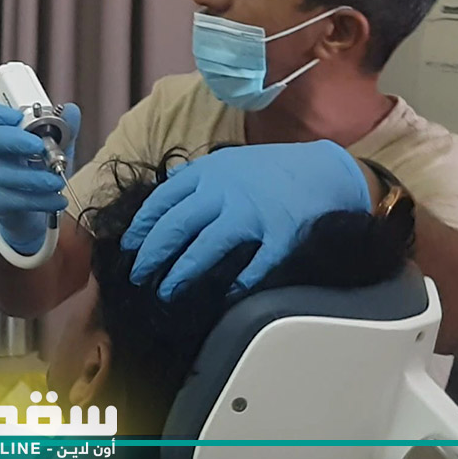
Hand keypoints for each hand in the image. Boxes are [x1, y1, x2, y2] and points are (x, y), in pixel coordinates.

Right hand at [0, 102, 81, 255]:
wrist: (32, 209)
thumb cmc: (39, 171)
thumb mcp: (57, 146)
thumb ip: (65, 127)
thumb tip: (71, 111)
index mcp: (2, 131)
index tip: (18, 116)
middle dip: (18, 140)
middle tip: (40, 146)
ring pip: (7, 174)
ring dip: (38, 178)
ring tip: (57, 181)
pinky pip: (17, 199)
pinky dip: (42, 200)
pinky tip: (57, 199)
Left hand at [121, 140, 370, 298]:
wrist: (328, 169)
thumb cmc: (276, 169)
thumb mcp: (231, 162)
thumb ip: (200, 178)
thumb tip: (167, 195)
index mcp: (210, 172)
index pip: (163, 199)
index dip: (142, 225)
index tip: (129, 245)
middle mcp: (226, 191)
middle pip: (176, 225)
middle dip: (152, 253)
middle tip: (138, 274)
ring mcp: (253, 213)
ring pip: (206, 247)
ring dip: (182, 272)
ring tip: (167, 291)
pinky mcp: (280, 235)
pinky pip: (255, 265)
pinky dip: (239, 282)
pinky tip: (227, 295)